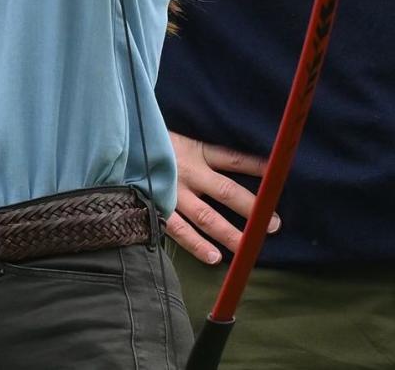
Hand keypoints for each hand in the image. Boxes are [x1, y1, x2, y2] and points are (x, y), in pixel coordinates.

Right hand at [164, 132, 279, 263]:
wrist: (117, 146)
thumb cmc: (151, 142)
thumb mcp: (179, 136)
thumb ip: (200, 146)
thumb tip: (233, 152)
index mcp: (195, 150)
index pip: (232, 158)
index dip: (256, 166)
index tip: (278, 176)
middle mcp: (187, 172)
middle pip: (225, 191)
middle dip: (251, 208)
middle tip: (274, 225)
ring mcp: (172, 192)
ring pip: (206, 216)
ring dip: (229, 232)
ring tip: (249, 247)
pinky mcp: (156, 207)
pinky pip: (178, 230)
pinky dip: (196, 245)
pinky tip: (213, 258)